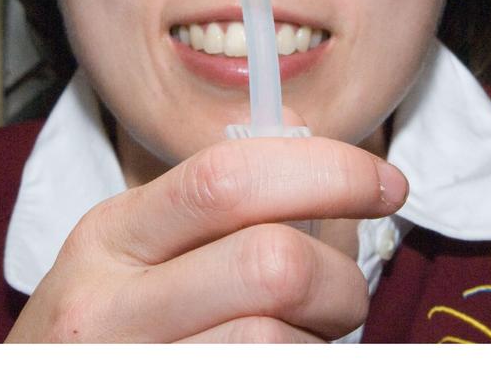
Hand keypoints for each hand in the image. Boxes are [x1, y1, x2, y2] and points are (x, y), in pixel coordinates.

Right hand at [6, 136, 407, 341]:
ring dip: (319, 341)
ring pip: (277, 343)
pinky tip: (279, 362)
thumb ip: (213, 204)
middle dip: (340, 278)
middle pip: (272, 266)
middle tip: (341, 294)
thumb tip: (314, 145)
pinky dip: (300, 365)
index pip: (227, 179)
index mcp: (110, 236)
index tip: (385, 185)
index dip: (327, 172)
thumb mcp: (128, 256)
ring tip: (299, 342)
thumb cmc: (105, 332)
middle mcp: (107, 307)